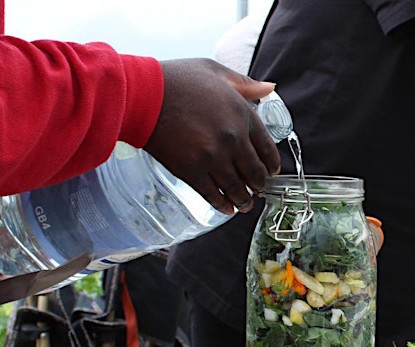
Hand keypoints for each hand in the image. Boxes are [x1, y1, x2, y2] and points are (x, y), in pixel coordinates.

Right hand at [143, 58, 281, 214]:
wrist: (142, 94)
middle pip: (254, 171)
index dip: (271, 163)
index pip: (267, 147)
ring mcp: (213, 157)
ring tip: (245, 204)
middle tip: (259, 189)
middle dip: (259, 184)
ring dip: (244, 199)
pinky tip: (227, 208)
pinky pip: (213, 194)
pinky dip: (222, 204)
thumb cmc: (177, 79)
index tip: (271, 171)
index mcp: (242, 114)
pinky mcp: (191, 171)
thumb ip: (246, 84)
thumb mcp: (216, 71)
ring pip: (236, 187)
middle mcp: (232, 138)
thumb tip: (270, 88)